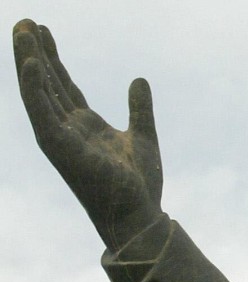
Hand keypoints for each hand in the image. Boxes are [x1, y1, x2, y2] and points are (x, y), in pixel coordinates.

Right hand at [13, 19, 163, 251]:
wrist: (140, 212)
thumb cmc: (140, 184)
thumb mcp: (143, 135)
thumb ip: (139, 108)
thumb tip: (139, 79)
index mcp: (85, 126)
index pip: (63, 85)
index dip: (53, 58)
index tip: (44, 30)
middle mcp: (68, 129)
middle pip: (47, 83)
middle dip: (35, 51)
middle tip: (25, 21)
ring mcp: (61, 137)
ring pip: (38, 91)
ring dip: (29, 60)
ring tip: (22, 29)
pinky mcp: (60, 147)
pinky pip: (42, 112)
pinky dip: (35, 87)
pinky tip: (33, 61)